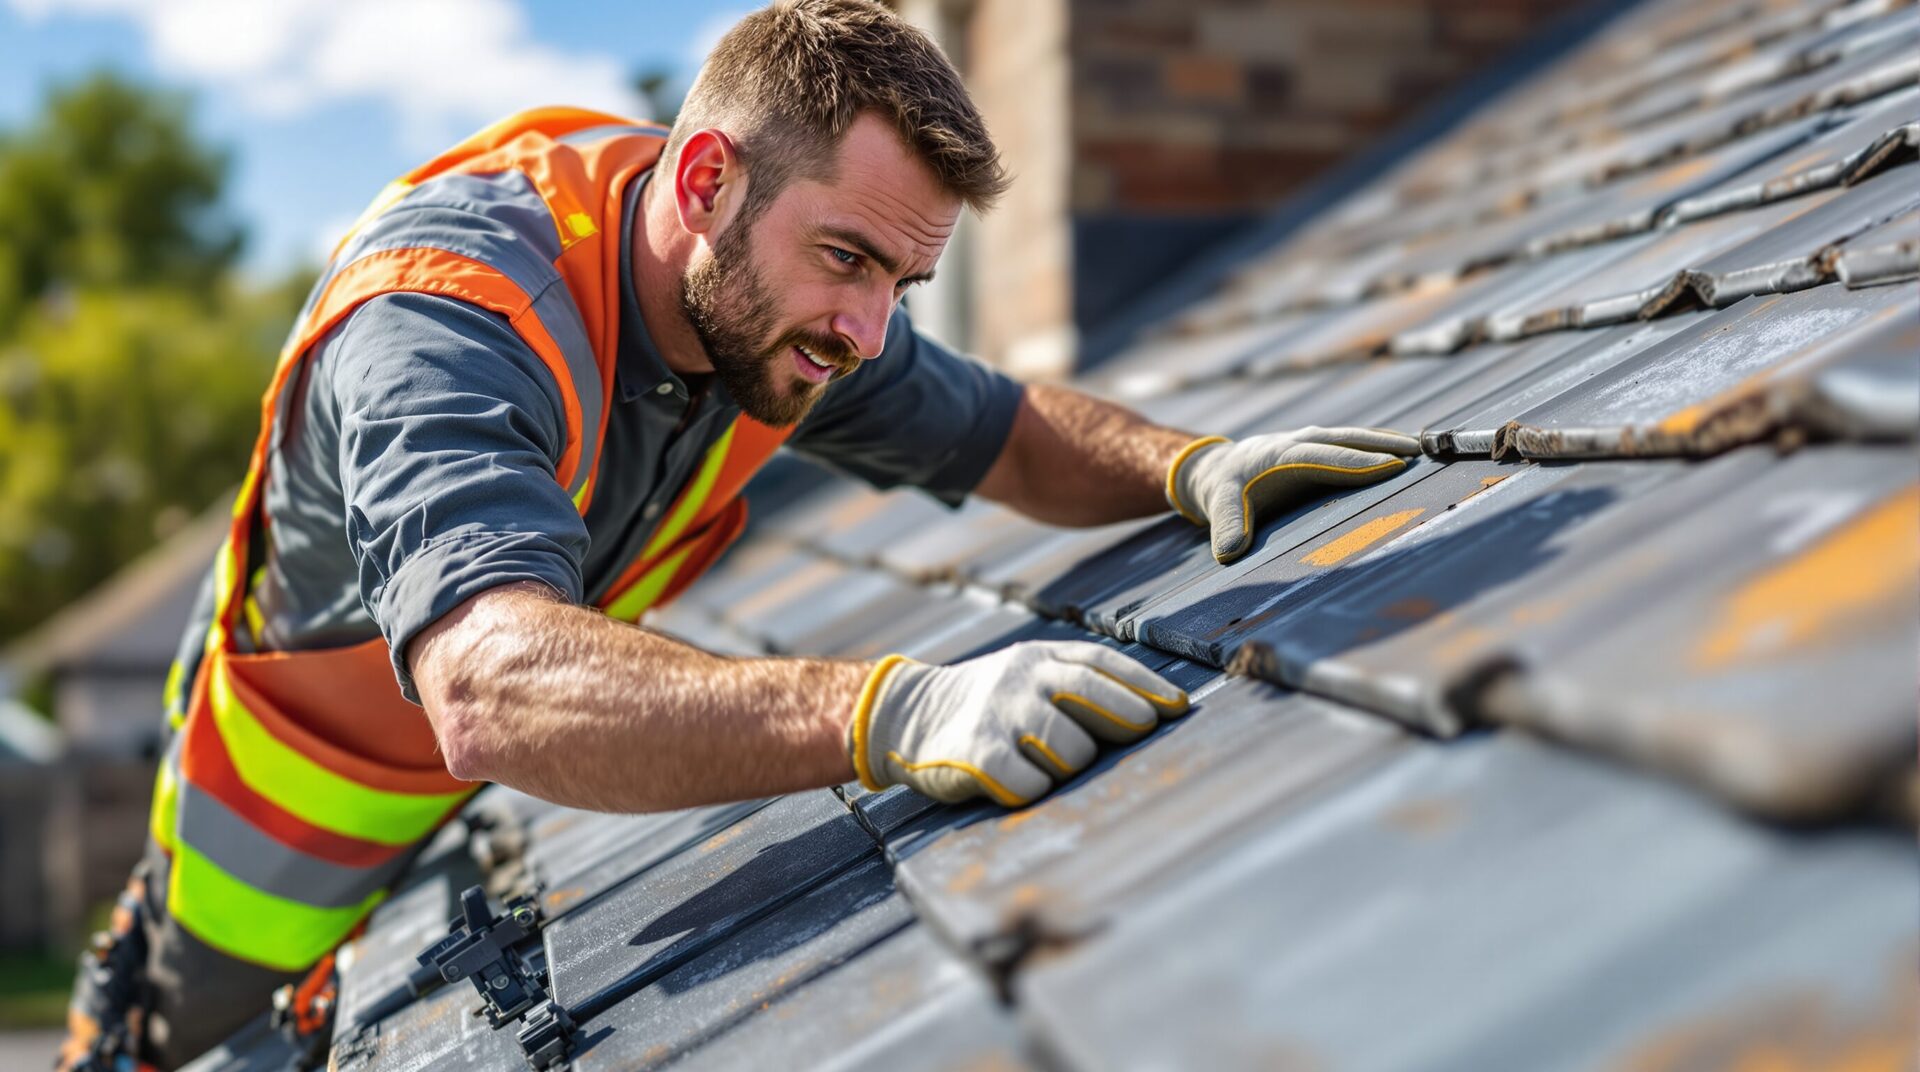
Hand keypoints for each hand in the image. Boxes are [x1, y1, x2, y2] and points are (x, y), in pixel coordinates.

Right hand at [848, 641, 1189, 806]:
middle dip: (1126, 716)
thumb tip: (1150, 712)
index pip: (1101, 663)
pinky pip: (1030, 783)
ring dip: (1073, 763)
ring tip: (1051, 764)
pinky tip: (1022, 784)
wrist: (905, 717)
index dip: (1144, 684)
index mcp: (1039, 657)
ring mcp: (999, 715)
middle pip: (1091, 695)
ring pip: (1069, 748)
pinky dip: (1035, 789)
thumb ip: (1074, 681)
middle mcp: (1021, 679)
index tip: (1179, 707)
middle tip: (1144, 731)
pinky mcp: (977, 754)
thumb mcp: (1025, 675)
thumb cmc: (986, 704)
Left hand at [1167, 427, 1420, 563]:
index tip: (1389, 468)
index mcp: (1282, 455)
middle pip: (1348, 440)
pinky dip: (1380, 444)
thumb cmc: (1222, 488)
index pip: (1325, 458)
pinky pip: (1354, 443)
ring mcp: (1313, 441)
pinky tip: (1406, 451)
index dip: (1357, 463)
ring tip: (1425, 450)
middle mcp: (1302, 442)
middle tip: (1419, 455)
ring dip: (1388, 441)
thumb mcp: (1219, 504)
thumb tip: (1229, 553)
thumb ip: (1227, 526)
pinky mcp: (1320, 445)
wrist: (1217, 466)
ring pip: (1355, 437)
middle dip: (1383, 446)